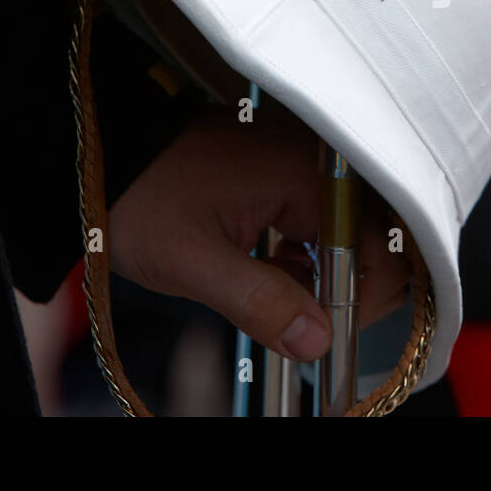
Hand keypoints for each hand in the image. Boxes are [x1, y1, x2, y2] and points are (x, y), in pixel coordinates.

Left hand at [108, 112, 409, 361]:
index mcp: (308, 177)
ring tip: (288, 297)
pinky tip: (281, 269)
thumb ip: (259, 302)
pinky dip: (314, 254)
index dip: (362, 302)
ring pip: (354, 233)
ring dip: (330, 275)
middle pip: (376, 240)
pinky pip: (329, 219)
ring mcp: (311, 165)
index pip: (379, 249)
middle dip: (350, 289)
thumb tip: (318, 341)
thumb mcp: (193, 261)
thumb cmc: (143, 194)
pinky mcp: (296, 172)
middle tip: (311, 322)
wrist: (110, 150)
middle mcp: (321, 164)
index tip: (329, 335)